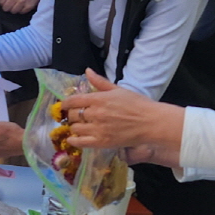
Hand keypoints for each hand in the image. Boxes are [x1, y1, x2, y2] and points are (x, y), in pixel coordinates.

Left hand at [0, 0, 42, 13]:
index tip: (6, 2)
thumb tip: (1, 1)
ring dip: (15, 9)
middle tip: (12, 4)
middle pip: (6, 8)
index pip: (1, 2)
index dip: (3, 3)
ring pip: (13, 11)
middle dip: (8, 7)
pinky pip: (21, 12)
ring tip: (18, 4)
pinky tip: (24, 4)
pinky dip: (22, 10)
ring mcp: (22, 1)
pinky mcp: (29, 6)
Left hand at [62, 69, 185, 165]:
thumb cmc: (137, 104)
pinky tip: (73, 138)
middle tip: (74, 116)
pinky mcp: (101, 142)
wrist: (151, 122)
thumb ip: (100, 82)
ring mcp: (97, 129)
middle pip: (72, 114)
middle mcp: (95, 113)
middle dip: (71, 115)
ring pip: (75, 128)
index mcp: (99, 98)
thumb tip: (87, 71)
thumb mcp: (118, 89)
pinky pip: (80, 142)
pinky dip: (73, 140)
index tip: (63, 105)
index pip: (73, 100)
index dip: (65, 103)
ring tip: (79, 126)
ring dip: (74, 127)